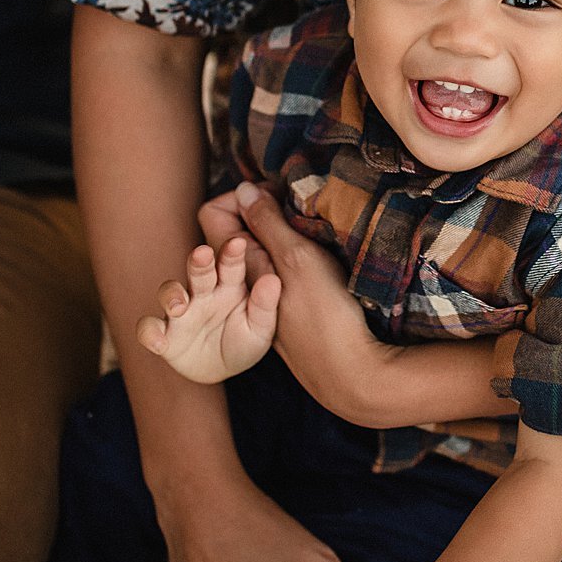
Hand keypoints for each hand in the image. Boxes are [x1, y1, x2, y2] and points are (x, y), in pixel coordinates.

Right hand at [137, 239, 280, 383]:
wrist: (222, 371)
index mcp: (229, 286)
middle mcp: (202, 293)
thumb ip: (265, 306)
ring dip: (171, 294)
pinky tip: (159, 343)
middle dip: (199, 262)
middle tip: (202, 253)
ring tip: (179, 305)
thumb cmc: (244, 341)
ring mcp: (180, 312)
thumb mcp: (261, 328)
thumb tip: (273, 280)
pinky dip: (149, 334)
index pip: (230, 265)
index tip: (238, 243)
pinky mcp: (164, 335)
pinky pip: (149, 329)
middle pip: (198, 271)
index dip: (232, 254)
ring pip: (169, 293)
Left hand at [229, 182, 400, 424]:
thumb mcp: (296, 258)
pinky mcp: (286, 306)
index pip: (213, 214)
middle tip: (296, 207)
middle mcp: (244, 280)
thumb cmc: (324, 314)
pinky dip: (291, 252)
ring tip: (310, 227)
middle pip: (237, 229)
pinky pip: (276, 268)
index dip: (240, 197)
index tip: (274, 195)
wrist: (349, 372)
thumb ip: (266, 223)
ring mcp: (265, 295)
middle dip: (261, 209)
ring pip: (260, 248)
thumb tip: (242, 189)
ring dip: (279, 231)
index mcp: (239, 264)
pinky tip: (319, 254)